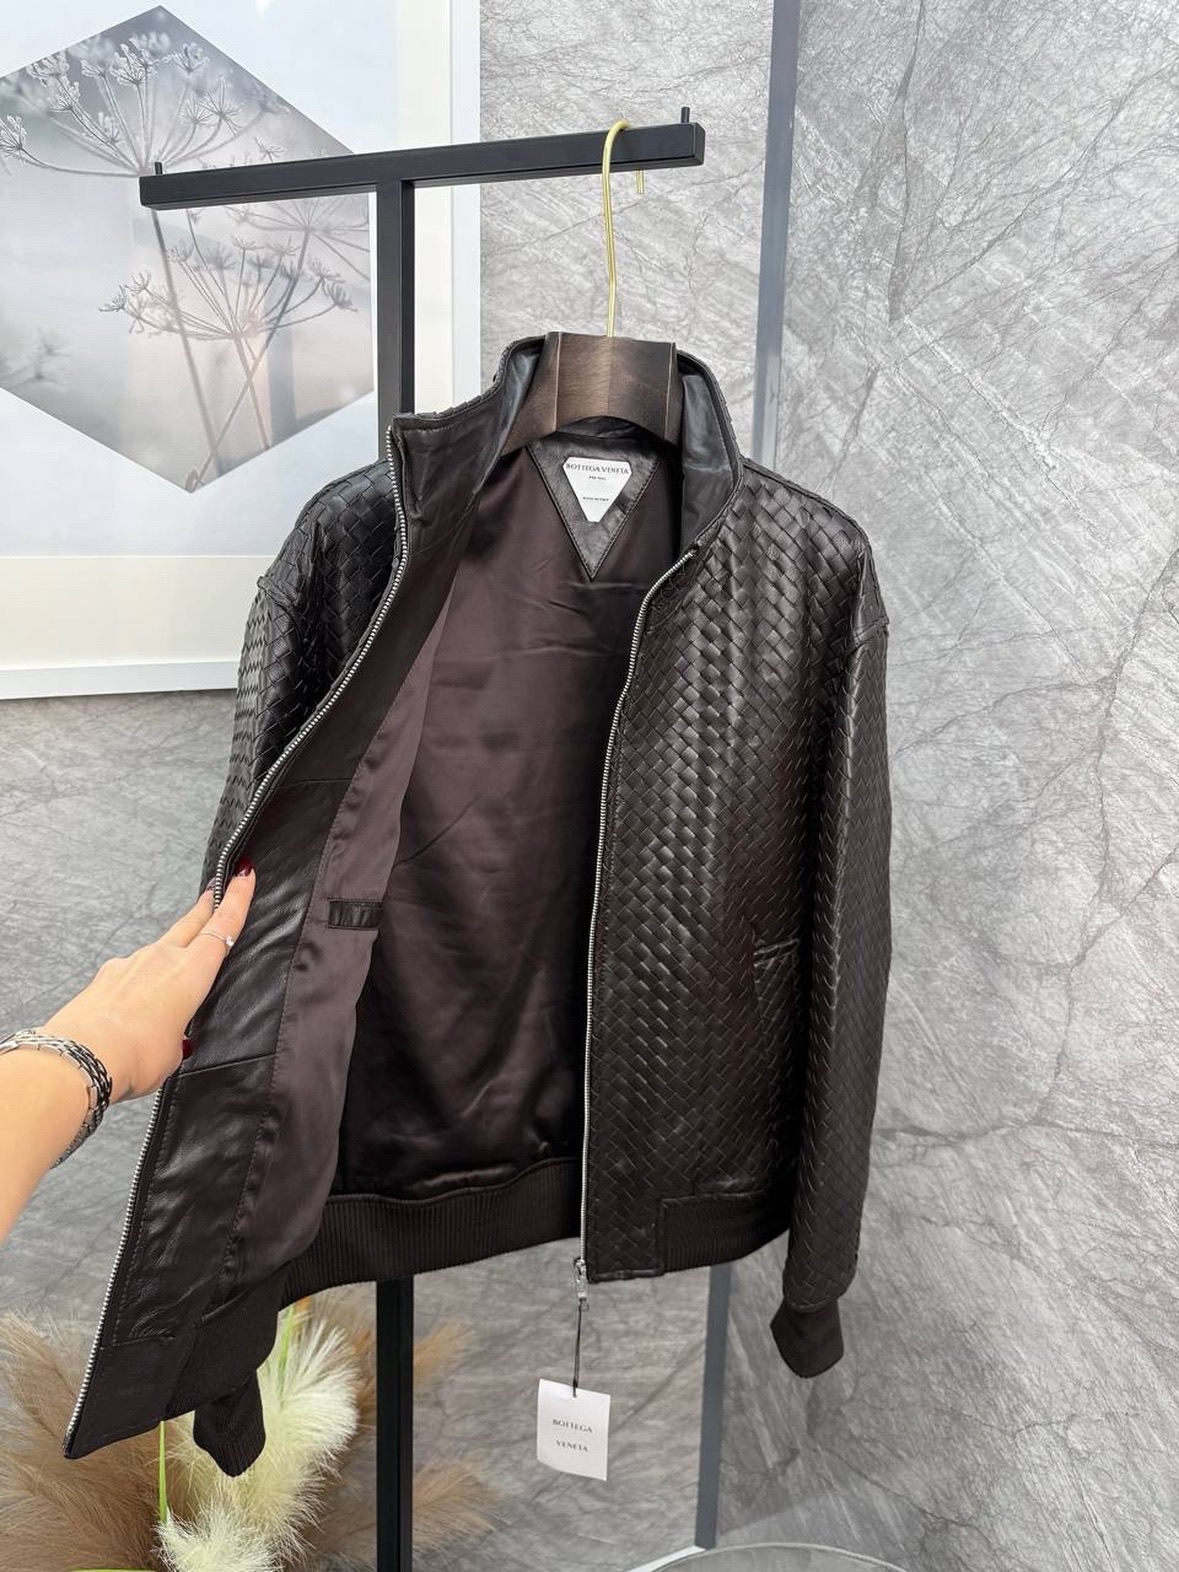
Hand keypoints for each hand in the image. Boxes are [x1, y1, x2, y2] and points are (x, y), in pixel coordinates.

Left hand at [35, 862, 256, 1103]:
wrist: (79, 1057)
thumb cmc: (136, 1054)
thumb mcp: (172, 1053)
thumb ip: (176, 1038)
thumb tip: (172, 1038)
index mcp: (190, 971)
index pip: (221, 927)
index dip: (236, 899)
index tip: (243, 875)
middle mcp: (161, 958)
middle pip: (190, 924)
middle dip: (205, 907)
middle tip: (214, 891)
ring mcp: (130, 964)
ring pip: (157, 954)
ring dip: (167, 964)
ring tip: (168, 994)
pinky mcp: (104, 978)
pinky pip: (130, 977)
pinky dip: (137, 988)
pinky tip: (133, 1012)